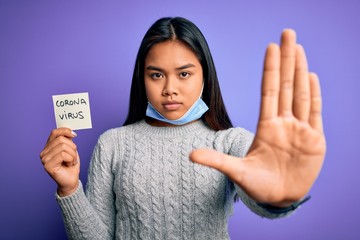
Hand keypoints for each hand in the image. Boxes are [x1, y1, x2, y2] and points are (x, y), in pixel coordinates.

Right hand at [40, 128, 79, 196]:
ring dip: (72, 155)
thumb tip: (69, 131)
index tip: (74, 135)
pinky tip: (69, 165)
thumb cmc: (71, 165)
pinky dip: (70, 159)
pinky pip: (63, 155)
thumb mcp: (70, 149)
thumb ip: (67, 140)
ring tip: (71, 162)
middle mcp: (44, 152)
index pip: (54, 133)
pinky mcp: (47, 165)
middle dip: (72, 147)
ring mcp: (44, 159)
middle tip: (73, 157)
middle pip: (61, 139)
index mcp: (48, 147)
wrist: (71, 180)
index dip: (65, 131)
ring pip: (63, 147)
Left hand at [190, 29, 325, 206]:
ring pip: (302, 93)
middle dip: (287, 58)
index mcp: (266, 126)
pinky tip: (311, 75)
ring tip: (299, 47)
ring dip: (301, 69)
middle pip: (286, 84)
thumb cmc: (257, 185)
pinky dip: (315, 94)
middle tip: (288, 33)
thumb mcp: (236, 171)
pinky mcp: (315, 140)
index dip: (270, 69)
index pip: (269, 90)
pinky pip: (315, 112)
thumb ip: (216, 161)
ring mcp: (300, 130)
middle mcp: (283, 122)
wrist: (278, 199)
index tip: (269, 47)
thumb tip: (189, 155)